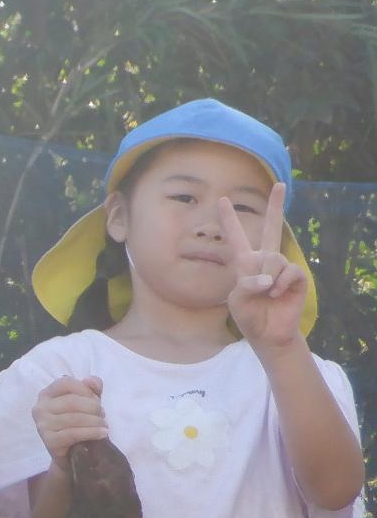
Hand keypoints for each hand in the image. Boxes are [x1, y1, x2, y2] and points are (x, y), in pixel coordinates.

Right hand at [32, 374, 107, 465]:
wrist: (71, 454)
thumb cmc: (78, 424)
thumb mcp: (85, 403)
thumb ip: (90, 388)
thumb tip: (91, 381)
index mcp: (46, 394)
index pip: (66, 383)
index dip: (85, 389)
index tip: (97, 399)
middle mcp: (40, 408)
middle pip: (71, 401)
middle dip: (93, 408)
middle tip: (103, 416)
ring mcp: (42, 425)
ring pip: (74, 418)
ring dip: (95, 421)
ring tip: (104, 426)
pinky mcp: (49, 441)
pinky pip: (73, 434)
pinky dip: (91, 433)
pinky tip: (102, 434)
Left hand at [219, 184, 305, 350]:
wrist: (267, 332)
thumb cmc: (249, 315)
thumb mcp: (237, 299)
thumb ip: (247, 284)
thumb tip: (267, 278)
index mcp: (245, 263)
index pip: (236, 237)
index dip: (228, 219)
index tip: (221, 199)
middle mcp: (265, 260)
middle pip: (271, 228)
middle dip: (276, 206)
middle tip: (280, 185)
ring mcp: (282, 267)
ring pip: (274, 259)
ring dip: (267, 278)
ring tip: (266, 293)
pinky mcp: (296, 277)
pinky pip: (288, 271)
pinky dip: (280, 284)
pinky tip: (277, 294)